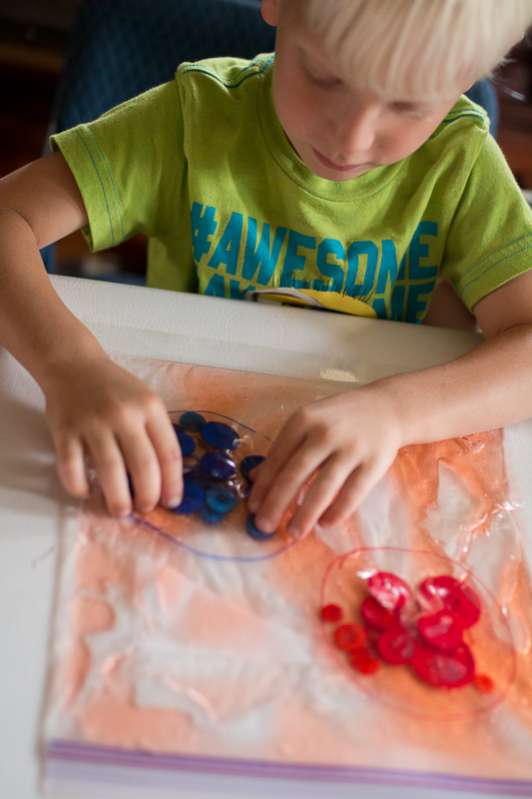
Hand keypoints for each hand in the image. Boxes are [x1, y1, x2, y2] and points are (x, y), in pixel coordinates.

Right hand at [43, 353, 181, 515]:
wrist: (74, 365)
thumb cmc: (115, 389)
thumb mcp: (145, 401)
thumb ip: (155, 433)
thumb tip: (165, 481)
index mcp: (150, 407)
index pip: (169, 453)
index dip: (173, 483)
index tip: (172, 502)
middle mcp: (124, 414)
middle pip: (143, 465)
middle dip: (147, 496)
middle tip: (145, 509)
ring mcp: (93, 422)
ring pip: (110, 470)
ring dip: (117, 498)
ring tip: (120, 511)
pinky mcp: (65, 430)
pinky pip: (71, 467)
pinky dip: (78, 486)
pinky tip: (86, 492)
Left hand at [248, 386, 403, 536]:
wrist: (386, 407)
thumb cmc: (339, 419)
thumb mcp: (308, 423)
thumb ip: (283, 449)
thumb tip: (254, 479)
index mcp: (304, 419)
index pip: (277, 457)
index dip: (263, 485)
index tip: (252, 507)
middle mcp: (325, 432)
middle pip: (296, 473)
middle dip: (277, 503)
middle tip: (264, 526)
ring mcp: (351, 448)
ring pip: (324, 487)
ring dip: (306, 514)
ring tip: (294, 532)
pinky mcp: (374, 463)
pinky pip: (352, 493)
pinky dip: (337, 511)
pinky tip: (325, 524)